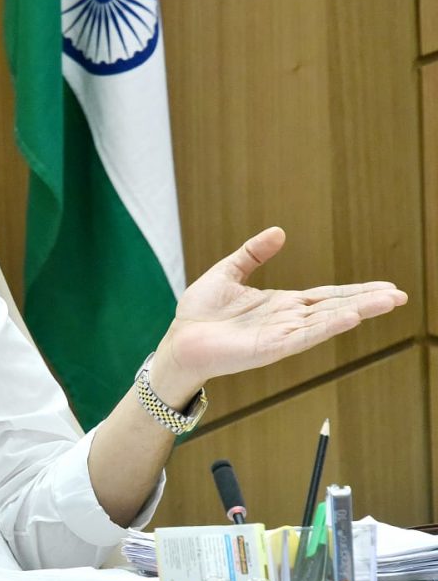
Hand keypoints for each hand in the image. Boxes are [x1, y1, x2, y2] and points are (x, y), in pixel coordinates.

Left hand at [151, 227, 406, 399]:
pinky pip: (305, 335)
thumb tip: (279, 232)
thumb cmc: (200, 312)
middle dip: (367, 301)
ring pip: (328, 321)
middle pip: (335, 308)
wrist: (180, 340)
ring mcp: (282, 335)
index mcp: (280, 304)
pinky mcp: (272, 347)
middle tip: (400, 295)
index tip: (385, 287)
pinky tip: (351, 318)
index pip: (326, 296)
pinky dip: (329, 326)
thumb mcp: (227, 272)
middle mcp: (287, 320)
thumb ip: (252, 253)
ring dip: (358, 311)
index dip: (355, 291)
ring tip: (388, 302)